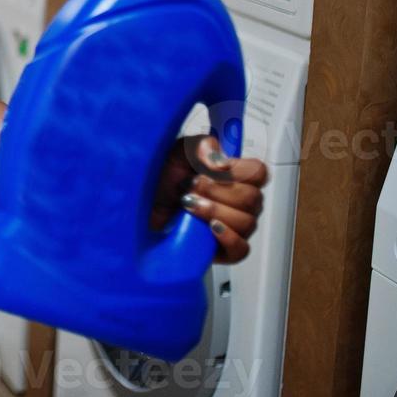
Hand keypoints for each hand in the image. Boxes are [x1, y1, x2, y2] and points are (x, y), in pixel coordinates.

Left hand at [151, 134, 267, 263]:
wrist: (138, 206)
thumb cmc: (160, 180)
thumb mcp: (177, 152)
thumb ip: (201, 146)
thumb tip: (219, 162)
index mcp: (233, 175)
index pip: (259, 172)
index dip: (239, 170)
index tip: (212, 168)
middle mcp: (238, 201)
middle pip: (252, 198)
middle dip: (217, 190)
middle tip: (191, 185)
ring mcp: (233, 226)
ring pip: (247, 222)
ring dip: (215, 211)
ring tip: (189, 204)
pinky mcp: (222, 249)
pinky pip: (241, 250)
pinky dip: (228, 238)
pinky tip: (209, 228)